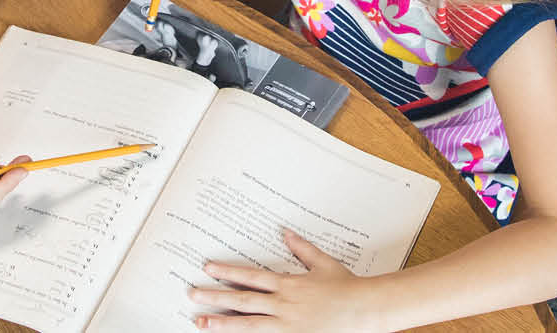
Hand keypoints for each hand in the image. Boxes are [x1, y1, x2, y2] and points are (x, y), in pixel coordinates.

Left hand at [189, 229, 382, 331]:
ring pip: (246, 324)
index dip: (227, 272)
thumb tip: (286, 233)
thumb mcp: (323, 263)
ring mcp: (286, 326)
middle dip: (214, 297)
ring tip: (201, 322)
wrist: (364, 310)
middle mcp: (282, 305)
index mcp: (287, 284)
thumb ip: (302, 249)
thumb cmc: (346, 288)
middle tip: (192, 294)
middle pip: (241, 301)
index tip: (208, 268)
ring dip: (221, 324)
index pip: (250, 276)